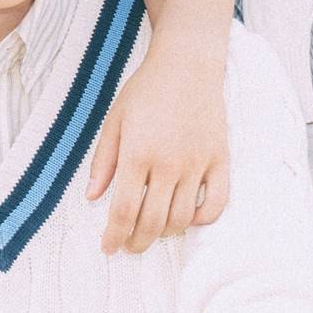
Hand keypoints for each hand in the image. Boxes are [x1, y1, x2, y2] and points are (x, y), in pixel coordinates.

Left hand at [87, 43, 229, 254]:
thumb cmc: (146, 90)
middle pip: (152, 222)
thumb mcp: (114, 120)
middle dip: (137, 242)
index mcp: (137, 153)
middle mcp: (169, 164)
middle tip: (129, 245)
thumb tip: (92, 198)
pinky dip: (202, 220)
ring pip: (182, 219)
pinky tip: (187, 218)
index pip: (124, 211)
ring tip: (152, 231)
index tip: (108, 248)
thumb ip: (103, 161)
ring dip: (165, 233)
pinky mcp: (220, 160)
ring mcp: (197, 164)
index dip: (114, 237)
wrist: (187, 65)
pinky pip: (216, 204)